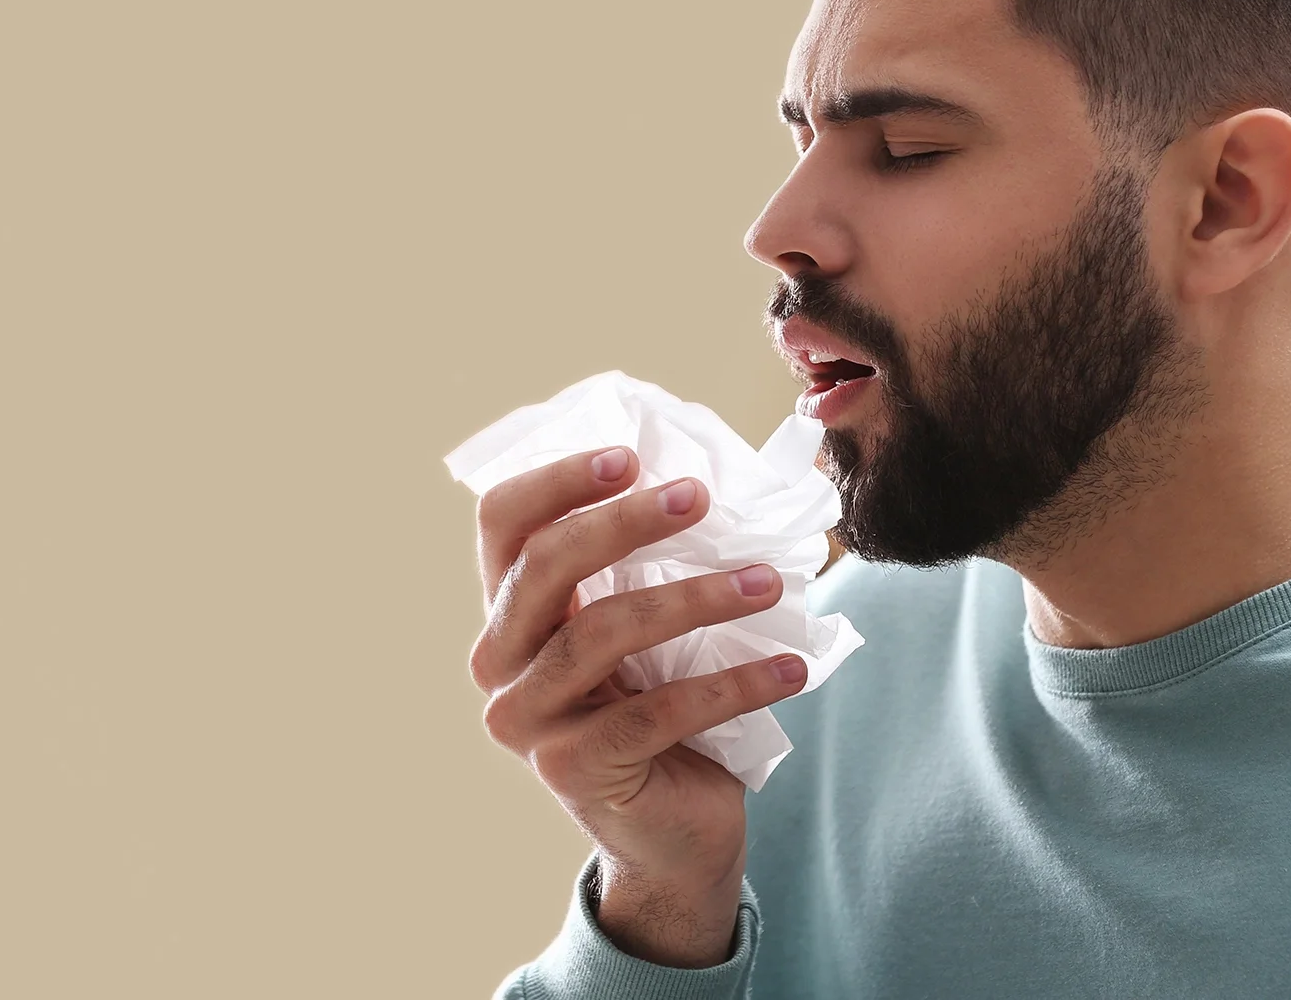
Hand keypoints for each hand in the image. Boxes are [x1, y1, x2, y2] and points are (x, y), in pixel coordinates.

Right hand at [470, 446, 806, 967]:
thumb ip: (644, 568)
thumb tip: (708, 476)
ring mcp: (528, 721)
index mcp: (511, 612)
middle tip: (700, 496)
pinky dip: (733, 684)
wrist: (676, 834)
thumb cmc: (665, 709)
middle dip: (625, 521)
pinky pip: (657, 709)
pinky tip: (790, 669)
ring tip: (770, 583)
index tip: (630, 456)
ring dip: (698, 598)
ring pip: (603, 632)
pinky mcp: (574, 769)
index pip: (502, 524)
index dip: (556, 481)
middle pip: (545, 566)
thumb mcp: (647, 631)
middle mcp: (499, 663)